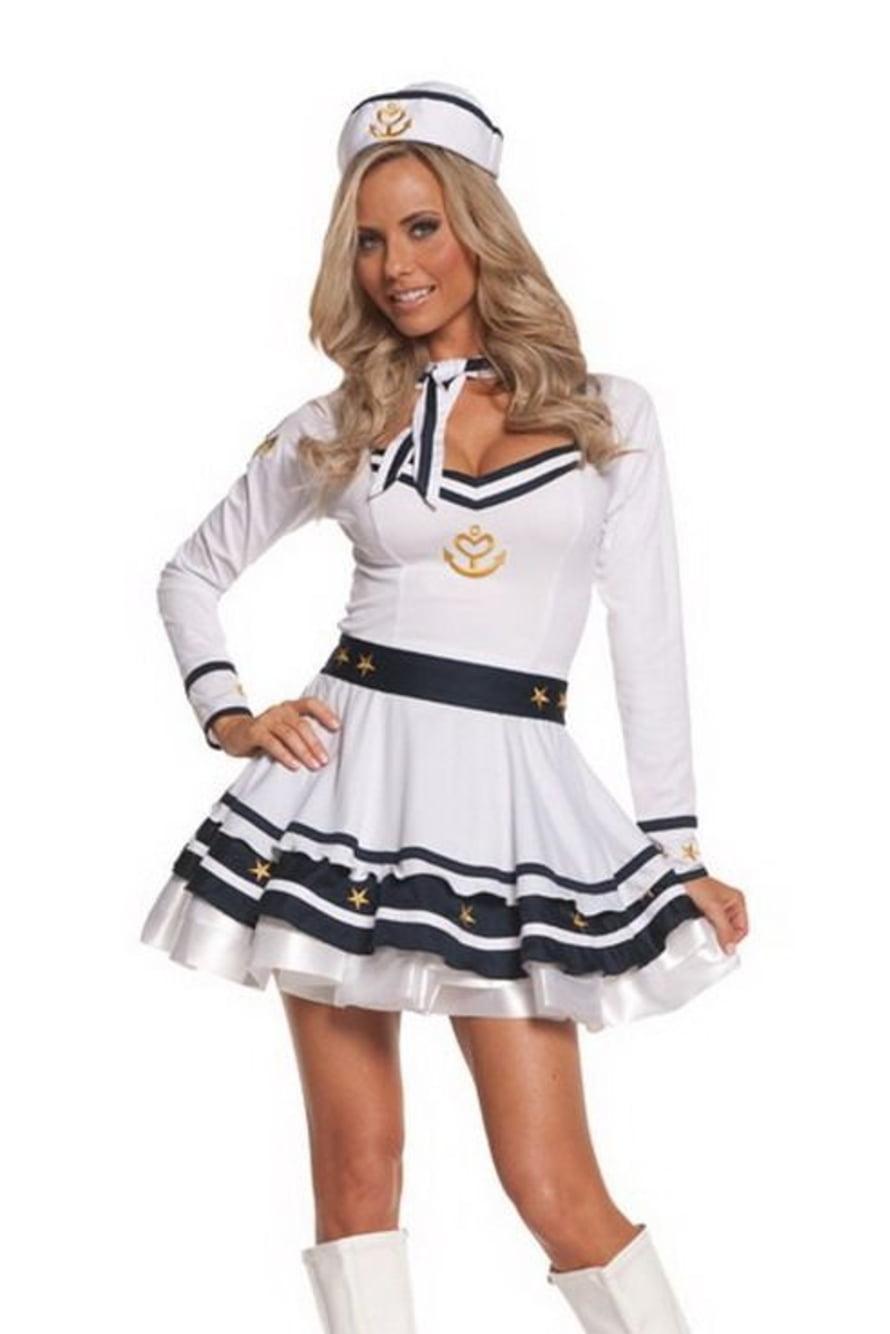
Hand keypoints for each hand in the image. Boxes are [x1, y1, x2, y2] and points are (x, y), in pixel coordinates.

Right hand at [211, 695, 341, 769]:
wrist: (234, 733)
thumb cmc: (266, 734)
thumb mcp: (284, 729)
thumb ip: (300, 734)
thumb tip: (324, 752)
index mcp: (290, 707)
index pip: (311, 704)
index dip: (325, 713)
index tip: (337, 727)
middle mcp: (280, 710)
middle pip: (302, 725)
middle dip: (315, 744)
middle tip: (324, 760)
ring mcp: (267, 720)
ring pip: (289, 735)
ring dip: (303, 751)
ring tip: (313, 765)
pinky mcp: (256, 732)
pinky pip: (273, 743)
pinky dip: (285, 755)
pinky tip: (294, 765)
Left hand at [683, 874, 747, 955]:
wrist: (678, 879)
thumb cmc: (698, 885)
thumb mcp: (714, 909)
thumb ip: (724, 929)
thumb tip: (730, 948)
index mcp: (738, 901)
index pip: (742, 929)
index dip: (734, 939)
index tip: (723, 945)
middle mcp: (730, 905)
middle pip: (732, 930)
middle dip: (723, 936)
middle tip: (713, 939)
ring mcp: (718, 908)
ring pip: (720, 929)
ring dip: (713, 932)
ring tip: (705, 931)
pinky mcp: (707, 910)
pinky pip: (710, 925)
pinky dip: (706, 928)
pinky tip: (700, 927)